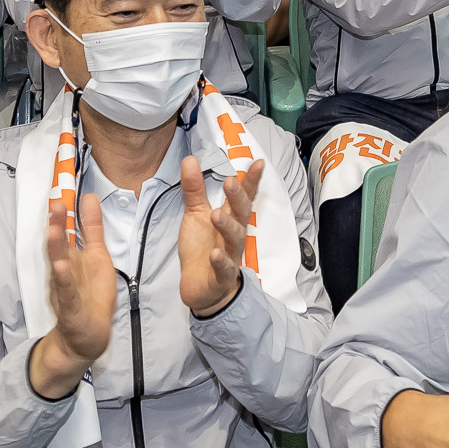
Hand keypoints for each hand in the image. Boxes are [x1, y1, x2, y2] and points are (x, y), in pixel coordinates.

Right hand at [29, 193, 116, 396]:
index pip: (63, 230)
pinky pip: (66, 293)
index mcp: (70, 256)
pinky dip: (64, 281)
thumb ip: (92, 228)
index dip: (62, 211)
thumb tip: (89, 197)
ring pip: (58, 267)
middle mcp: (63, 271)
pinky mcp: (71, 309)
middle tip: (55, 201)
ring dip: (55, 250)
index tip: (63, 187)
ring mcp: (65, 289)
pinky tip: (62, 268)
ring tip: (52, 231)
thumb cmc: (90, 295)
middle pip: (57, 245)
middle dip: (55, 224)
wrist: (85, 337)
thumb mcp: (97, 256)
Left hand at [178, 154, 260, 317]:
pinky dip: (221, 262)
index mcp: (229, 218)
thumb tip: (190, 159)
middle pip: (241, 215)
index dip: (250, 181)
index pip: (243, 197)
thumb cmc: (203, 248)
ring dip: (227, 226)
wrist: (201, 288)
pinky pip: (224, 269)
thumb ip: (194, 189)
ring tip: (217, 215)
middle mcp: (233, 235)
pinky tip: (216, 254)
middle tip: (231, 182)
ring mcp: (229, 256)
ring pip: (234, 240)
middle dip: (238, 199)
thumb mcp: (195, 215)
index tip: (258, 163)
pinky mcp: (220, 276)